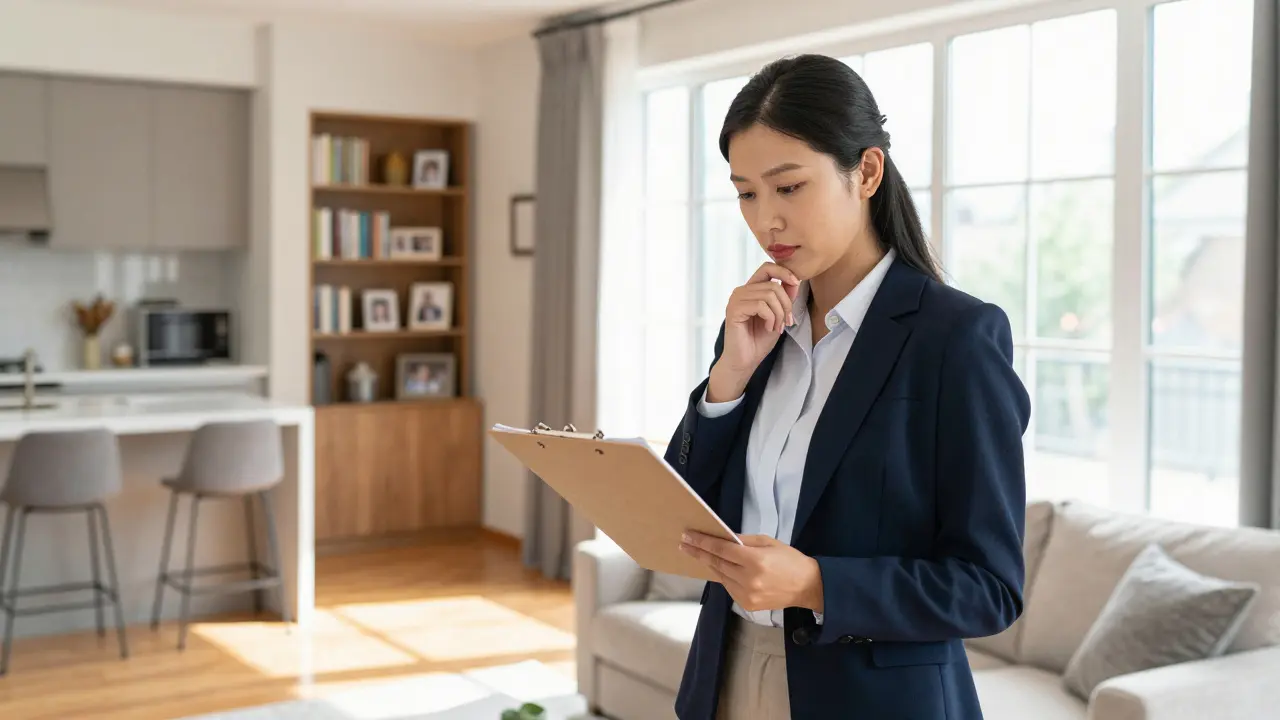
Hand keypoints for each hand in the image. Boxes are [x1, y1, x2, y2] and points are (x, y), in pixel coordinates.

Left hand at [679, 531, 823, 613]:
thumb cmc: (789, 560)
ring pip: (721, 576)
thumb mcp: (768, 542)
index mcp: (756, 561)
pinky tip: (717, 568)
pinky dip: (723, 577)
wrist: (807, 586)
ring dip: (709, 565)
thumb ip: (744, 541)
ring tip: (697, 553)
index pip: (722, 550)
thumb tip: (723, 538)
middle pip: (717, 564)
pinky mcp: (747, 605)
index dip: (703, 542)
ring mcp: (747, 595)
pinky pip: (728, 587)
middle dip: (699, 553)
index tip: (688, 536)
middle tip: (684, 544)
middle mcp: (749, 580)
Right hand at [708, 264, 800, 401]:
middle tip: (787, 322)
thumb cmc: (759, 340)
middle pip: (773, 284)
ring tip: (777, 327)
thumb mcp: (778, 316)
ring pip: (769, 294)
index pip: (767, 268)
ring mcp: (736, 299)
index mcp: (751, 290)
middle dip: (786, 304)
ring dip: (779, 314)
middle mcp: (741, 291)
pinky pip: (761, 305)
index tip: (797, 283)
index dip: (784, 272)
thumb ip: (784, 298)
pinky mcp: (734, 309)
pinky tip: (768, 328)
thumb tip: (795, 281)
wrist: (745, 361)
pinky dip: (770, 318)